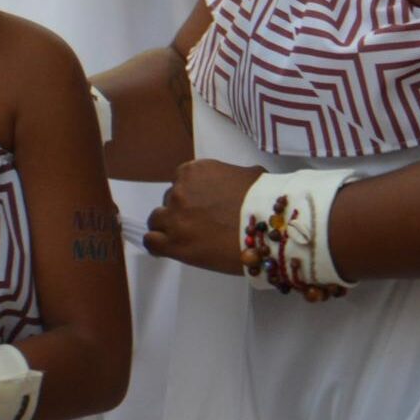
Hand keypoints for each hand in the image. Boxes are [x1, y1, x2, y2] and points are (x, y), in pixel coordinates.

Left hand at [144, 158, 264, 274]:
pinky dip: (157, 245)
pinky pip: (151, 242)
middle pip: (169, 200)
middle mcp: (180, 190)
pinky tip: (167, 248)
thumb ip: (231, 176)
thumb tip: (236, 182)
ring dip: (167, 227)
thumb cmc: (262, 201)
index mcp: (195, 171)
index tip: (200, 205)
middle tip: (199, 223)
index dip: (191, 194)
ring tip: (184, 237)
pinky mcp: (174, 243)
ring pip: (156, 220)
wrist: (268, 230)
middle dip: (182, 210)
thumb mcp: (248, 176)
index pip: (181, 180)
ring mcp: (174, 217)